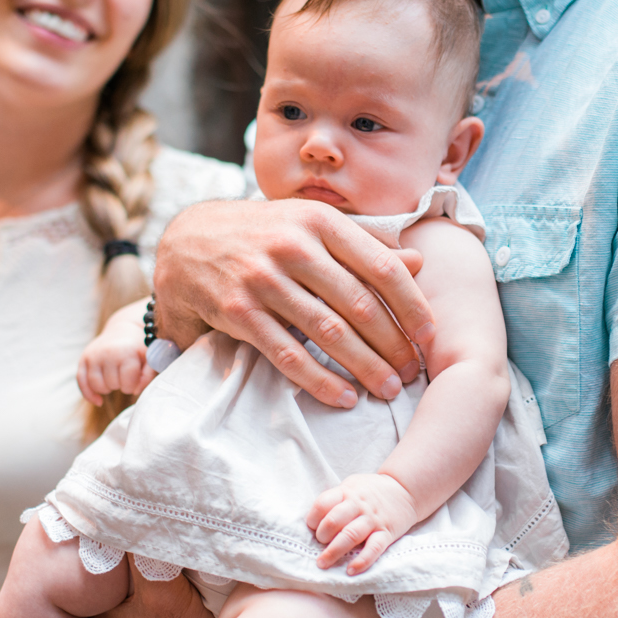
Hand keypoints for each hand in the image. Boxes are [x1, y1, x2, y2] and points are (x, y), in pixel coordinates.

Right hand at [78, 334, 153, 406]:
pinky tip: (98, 400)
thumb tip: (135, 391)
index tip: (134, 379)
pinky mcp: (84, 358)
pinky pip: (81, 381)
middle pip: (112, 385)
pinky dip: (88, 394)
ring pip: (96, 385)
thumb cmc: (138, 348)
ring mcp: (93, 355)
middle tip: (124, 376)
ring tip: (114, 380)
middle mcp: (107, 353)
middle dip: (119, 385)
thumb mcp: (149, 359)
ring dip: (106, 388)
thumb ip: (148, 376)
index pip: (127, 384)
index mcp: (126, 353)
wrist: (123, 329)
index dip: (132, 386)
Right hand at [152, 199, 430, 408]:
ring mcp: (263, 278)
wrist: (187, 241)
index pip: (382, 267)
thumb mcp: (312, 226)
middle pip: (360, 304)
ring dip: (365, 367)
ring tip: (388, 389)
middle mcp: (293, 245)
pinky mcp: (237, 310)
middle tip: (413, 373)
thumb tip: (418, 262)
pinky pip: (287, 354)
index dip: (412, 306)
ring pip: (328, 332)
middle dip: (394, 345)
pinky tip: (344, 396)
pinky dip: (320, 380)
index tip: (430, 336)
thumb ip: (364, 245)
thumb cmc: (264, 234)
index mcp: (321, 221)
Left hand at [308, 472, 416, 573]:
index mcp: (347, 492)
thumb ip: (335, 500)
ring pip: (351, 535)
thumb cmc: (371, 491)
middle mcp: (359, 505)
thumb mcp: (351, 486)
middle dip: (322, 536)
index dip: (313, 518)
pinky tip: (351, 570)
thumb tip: (314, 521)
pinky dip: (362, 560)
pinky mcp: (387, 533)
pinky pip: (374, 548)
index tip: (312, 527)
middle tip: (320, 544)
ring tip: (323, 562)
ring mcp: (373, 520)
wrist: (405, 489)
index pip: (323, 503)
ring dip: (334, 551)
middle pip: (334, 520)